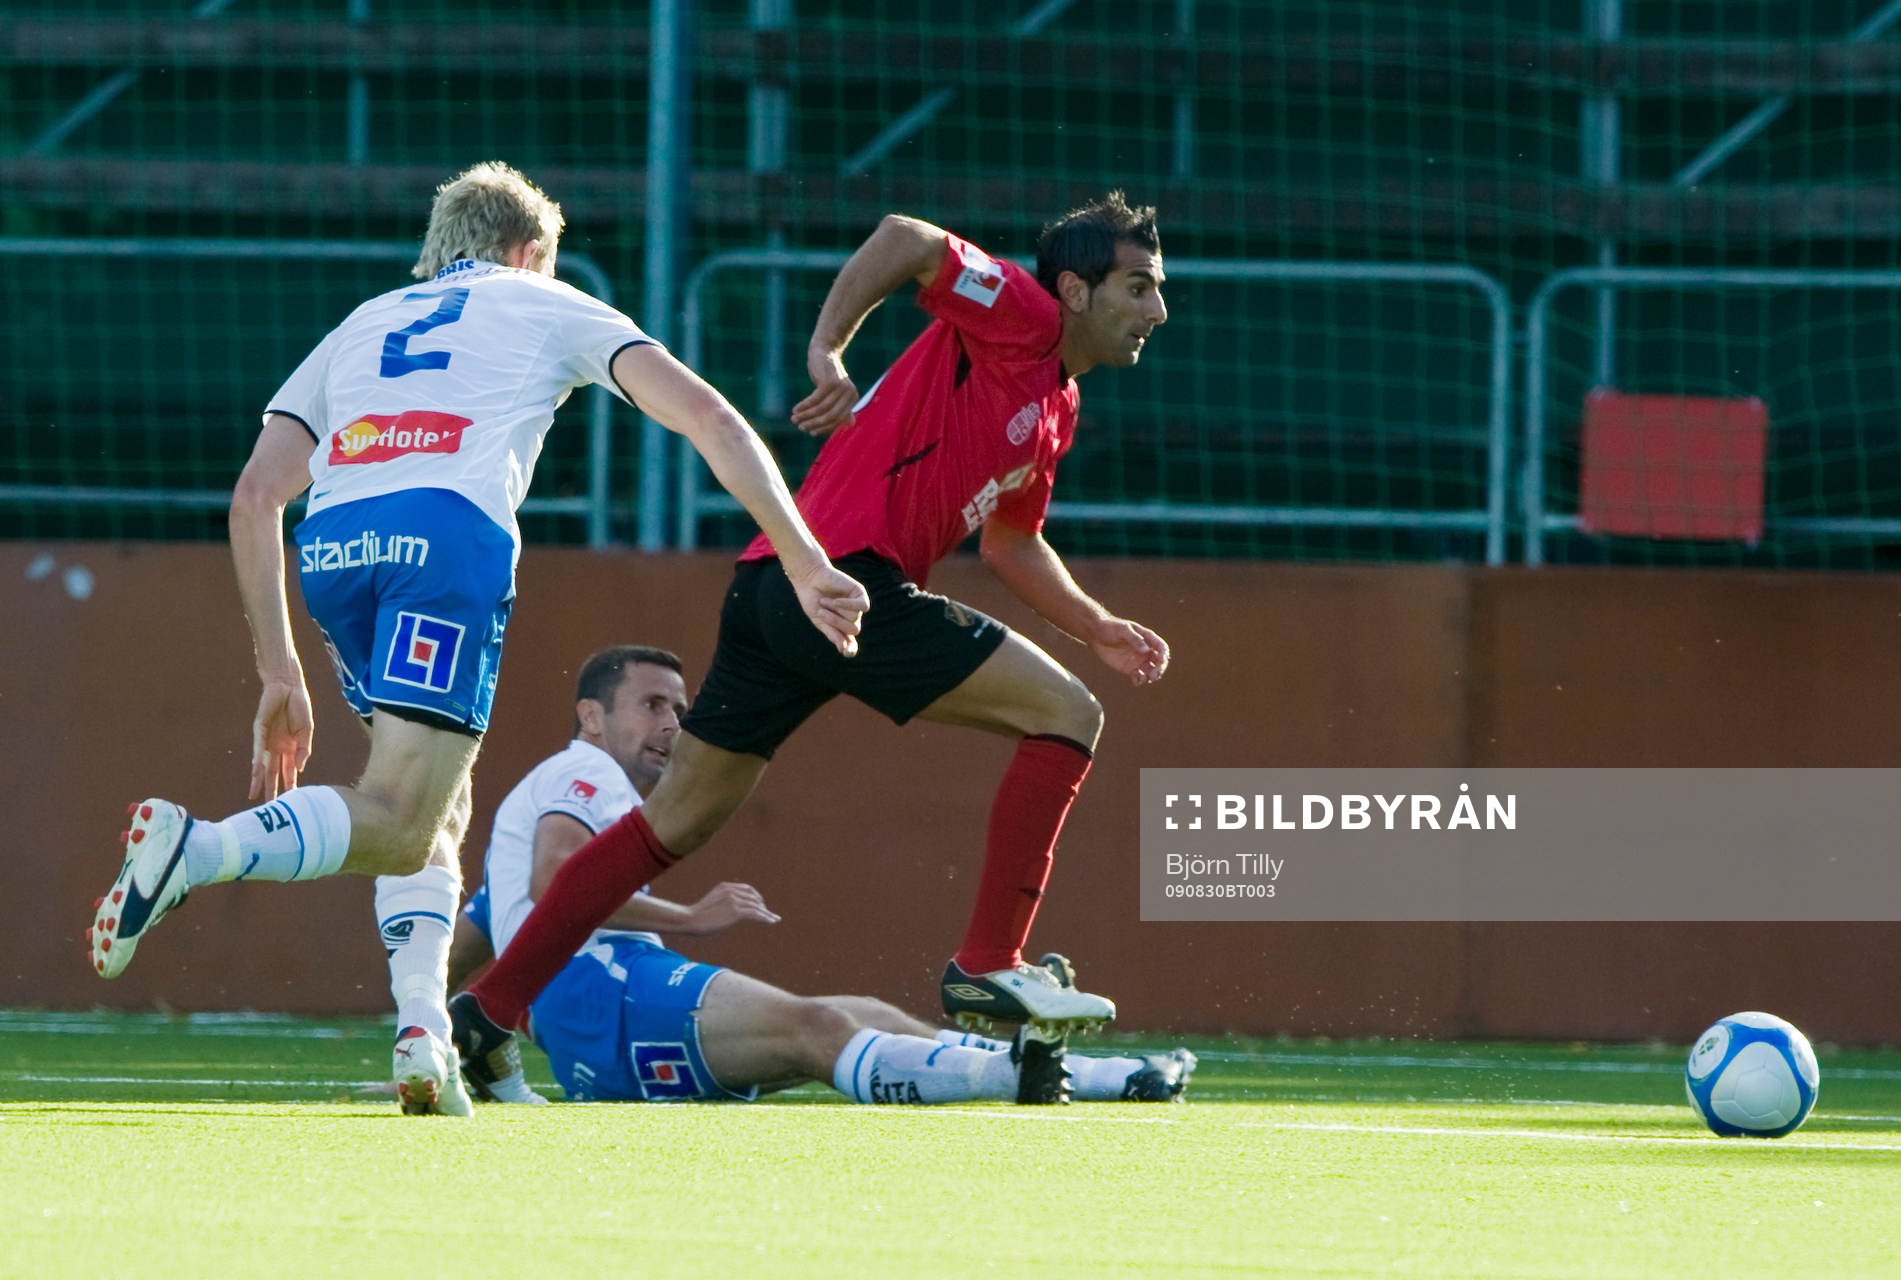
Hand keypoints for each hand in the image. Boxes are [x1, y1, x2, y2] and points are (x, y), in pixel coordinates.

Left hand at [249, 674, 313, 799]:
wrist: (288, 686)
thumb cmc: (299, 706)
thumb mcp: (307, 730)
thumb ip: (304, 749)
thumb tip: (300, 768)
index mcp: (291, 747)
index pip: (289, 770)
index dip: (290, 784)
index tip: (291, 800)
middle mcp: (277, 746)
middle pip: (274, 772)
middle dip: (272, 789)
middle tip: (270, 807)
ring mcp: (268, 740)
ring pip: (262, 765)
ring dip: (259, 781)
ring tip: (256, 797)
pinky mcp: (259, 730)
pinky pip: (258, 748)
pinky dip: (256, 761)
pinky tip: (255, 773)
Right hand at [685, 882, 780, 934]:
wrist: (690, 920)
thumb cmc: (697, 916)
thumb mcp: (711, 904)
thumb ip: (722, 903)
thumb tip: (730, 912)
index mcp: (725, 886)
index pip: (747, 889)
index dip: (756, 897)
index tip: (761, 905)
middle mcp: (731, 890)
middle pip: (754, 897)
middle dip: (762, 905)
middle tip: (768, 914)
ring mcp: (734, 900)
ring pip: (756, 906)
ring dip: (766, 913)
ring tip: (773, 919)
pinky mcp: (735, 911)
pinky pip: (755, 914)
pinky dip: (765, 917)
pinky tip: (771, 921)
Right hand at [785, 560, 869, 657]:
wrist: (809, 579)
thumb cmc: (812, 600)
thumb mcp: (820, 620)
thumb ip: (832, 634)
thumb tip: (844, 649)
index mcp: (841, 629)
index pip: (851, 644)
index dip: (850, 649)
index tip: (846, 651)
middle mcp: (851, 619)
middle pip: (852, 630)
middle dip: (836, 622)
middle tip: (821, 612)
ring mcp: (856, 607)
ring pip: (855, 618)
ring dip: (836, 611)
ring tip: (824, 601)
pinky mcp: (860, 594)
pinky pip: (862, 606)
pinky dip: (848, 604)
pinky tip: (836, 600)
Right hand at [790, 346, 857, 437]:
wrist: (823, 351)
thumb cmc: (828, 374)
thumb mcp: (836, 393)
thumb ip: (843, 407)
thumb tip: (851, 424)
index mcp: (853, 398)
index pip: (838, 420)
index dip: (824, 427)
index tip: (811, 432)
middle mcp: (850, 394)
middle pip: (830, 416)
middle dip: (813, 423)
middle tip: (800, 427)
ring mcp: (840, 388)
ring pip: (821, 409)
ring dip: (806, 416)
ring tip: (794, 419)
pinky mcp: (829, 382)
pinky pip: (814, 400)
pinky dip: (804, 406)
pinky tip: (795, 410)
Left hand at [1088, 618, 1169, 686]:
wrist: (1095, 634)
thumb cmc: (1110, 628)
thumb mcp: (1123, 630)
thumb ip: (1135, 639)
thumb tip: (1146, 650)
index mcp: (1147, 638)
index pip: (1161, 647)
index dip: (1163, 654)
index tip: (1160, 660)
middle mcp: (1145, 651)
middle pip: (1159, 662)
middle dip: (1159, 668)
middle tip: (1154, 673)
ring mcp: (1137, 660)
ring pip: (1150, 671)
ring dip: (1151, 676)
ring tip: (1146, 677)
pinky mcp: (1129, 669)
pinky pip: (1138, 677)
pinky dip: (1140, 680)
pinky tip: (1136, 679)